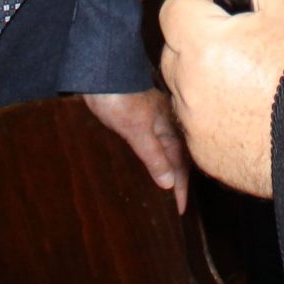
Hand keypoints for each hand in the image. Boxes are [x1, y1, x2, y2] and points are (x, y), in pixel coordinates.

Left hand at [82, 87, 189, 212]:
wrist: (101, 72)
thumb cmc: (120, 98)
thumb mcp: (138, 131)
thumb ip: (154, 156)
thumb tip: (169, 183)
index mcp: (171, 127)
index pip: (181, 164)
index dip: (181, 188)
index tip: (180, 210)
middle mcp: (166, 124)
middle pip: (177, 157)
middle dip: (177, 180)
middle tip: (175, 204)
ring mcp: (152, 120)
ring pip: (166, 150)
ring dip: (167, 169)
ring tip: (165, 189)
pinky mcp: (137, 119)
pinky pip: (153, 143)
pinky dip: (154, 158)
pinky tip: (148, 164)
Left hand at [158, 0, 283, 197]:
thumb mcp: (283, 9)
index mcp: (202, 43)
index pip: (173, 10)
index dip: (197, 9)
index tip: (219, 18)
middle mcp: (187, 84)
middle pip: (174, 53)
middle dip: (197, 49)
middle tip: (237, 55)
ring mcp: (192, 123)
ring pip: (184, 92)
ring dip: (204, 86)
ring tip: (248, 90)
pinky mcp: (201, 153)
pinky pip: (197, 127)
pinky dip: (214, 121)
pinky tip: (248, 119)